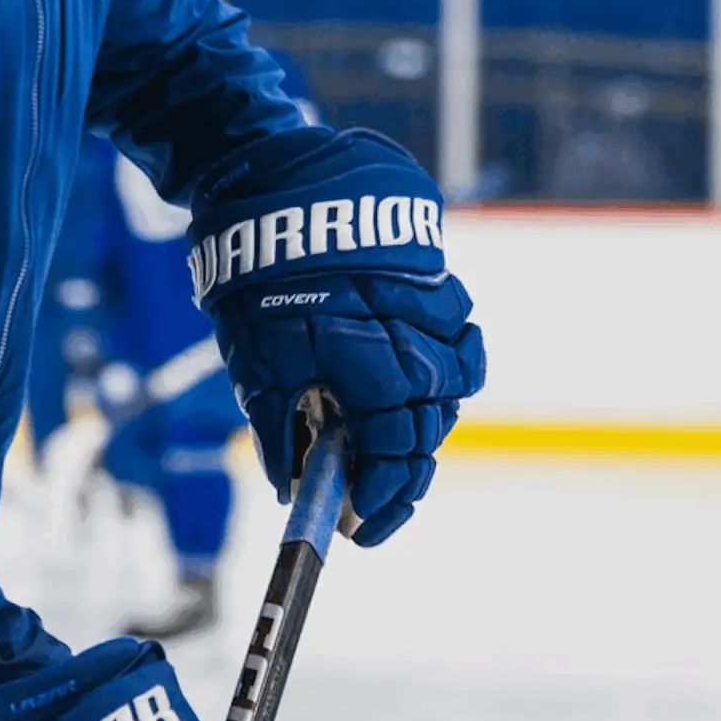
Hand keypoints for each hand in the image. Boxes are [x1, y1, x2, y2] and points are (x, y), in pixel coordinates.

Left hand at [189, 129, 485, 546]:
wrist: (282, 192)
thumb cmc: (261, 282)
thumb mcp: (257, 365)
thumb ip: (280, 431)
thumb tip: (291, 486)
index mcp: (375, 374)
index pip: (393, 459)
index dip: (378, 501)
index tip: (356, 527)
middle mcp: (418, 349)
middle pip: (427, 435)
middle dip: (400, 479)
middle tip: (372, 506)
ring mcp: (435, 315)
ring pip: (453, 392)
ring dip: (425, 428)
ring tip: (394, 450)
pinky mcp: (438, 285)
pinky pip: (463, 341)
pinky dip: (449, 371)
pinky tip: (425, 386)